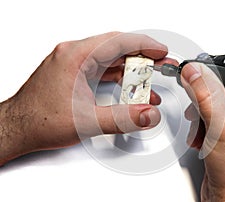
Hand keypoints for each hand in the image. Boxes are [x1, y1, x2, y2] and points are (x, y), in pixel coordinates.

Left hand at [0, 32, 175, 164]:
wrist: (18, 128)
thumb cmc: (40, 120)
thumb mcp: (87, 121)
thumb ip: (123, 119)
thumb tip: (148, 114)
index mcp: (76, 56)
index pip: (118, 41)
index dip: (144, 44)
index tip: (160, 50)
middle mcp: (73, 54)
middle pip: (116, 47)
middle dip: (142, 56)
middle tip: (160, 64)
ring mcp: (73, 62)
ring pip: (110, 58)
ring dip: (131, 69)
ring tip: (149, 80)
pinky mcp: (74, 72)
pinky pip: (102, 68)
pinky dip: (118, 76)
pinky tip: (130, 87)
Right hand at [181, 62, 224, 200]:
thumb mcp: (223, 125)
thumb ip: (207, 95)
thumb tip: (194, 71)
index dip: (218, 78)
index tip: (199, 76)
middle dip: (205, 105)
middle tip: (199, 111)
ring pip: (216, 109)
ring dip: (201, 119)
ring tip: (201, 131)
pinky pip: (213, 124)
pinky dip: (202, 128)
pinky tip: (202, 138)